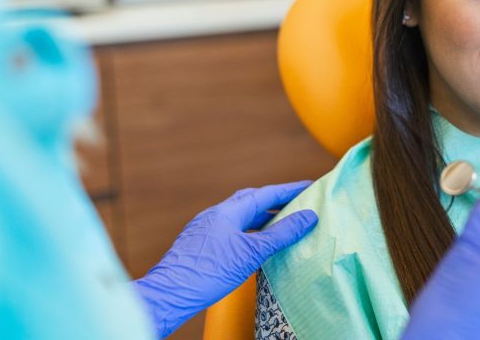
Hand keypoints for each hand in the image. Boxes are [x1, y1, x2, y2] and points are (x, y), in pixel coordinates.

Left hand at [133, 181, 317, 338]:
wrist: (170, 294)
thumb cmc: (209, 272)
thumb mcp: (252, 253)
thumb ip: (282, 234)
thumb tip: (308, 217)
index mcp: (228, 211)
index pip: (265, 194)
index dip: (289, 190)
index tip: (308, 186)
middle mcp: (215, 215)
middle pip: (250, 201)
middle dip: (274, 201)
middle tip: (295, 202)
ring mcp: (205, 229)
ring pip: (239, 216)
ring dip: (260, 217)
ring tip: (279, 224)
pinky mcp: (200, 244)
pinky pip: (229, 229)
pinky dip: (247, 230)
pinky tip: (253, 243)